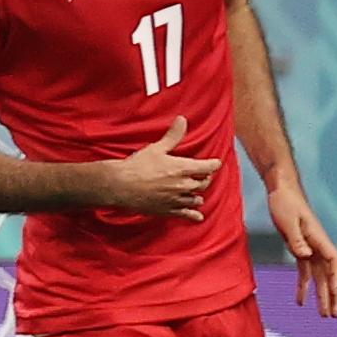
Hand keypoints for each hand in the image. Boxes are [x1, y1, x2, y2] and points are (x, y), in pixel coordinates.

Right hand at [81, 141, 217, 218]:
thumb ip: (173, 136)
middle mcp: (183, 185)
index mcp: (183, 168)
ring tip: (197, 193)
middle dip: (205, 179)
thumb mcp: (156, 148)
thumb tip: (183, 119)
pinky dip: (194, 215)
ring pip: (196, 198)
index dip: (214, 164)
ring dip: (198, 194)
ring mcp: (176, 199)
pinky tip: (198, 216)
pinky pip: (186, 214)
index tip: (216, 163)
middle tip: (203, 176)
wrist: (121, 185)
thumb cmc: (138, 166)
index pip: (208, 167)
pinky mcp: (168, 210)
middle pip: (203, 183)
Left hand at [273, 180, 336, 320]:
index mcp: (319, 239)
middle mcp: (318, 246)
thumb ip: (295, 238)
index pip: (334, 261)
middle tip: (334, 315)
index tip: (334, 291)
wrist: (282, 190)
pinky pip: (305, 273)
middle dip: (333, 295)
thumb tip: (304, 256)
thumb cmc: (285, 202)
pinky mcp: (301, 249)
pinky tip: (301, 302)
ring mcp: (311, 249)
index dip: (336, 277)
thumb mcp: (287, 220)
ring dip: (322, 296)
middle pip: (330, 275)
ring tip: (325, 315)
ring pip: (319, 277)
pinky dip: (304, 287)